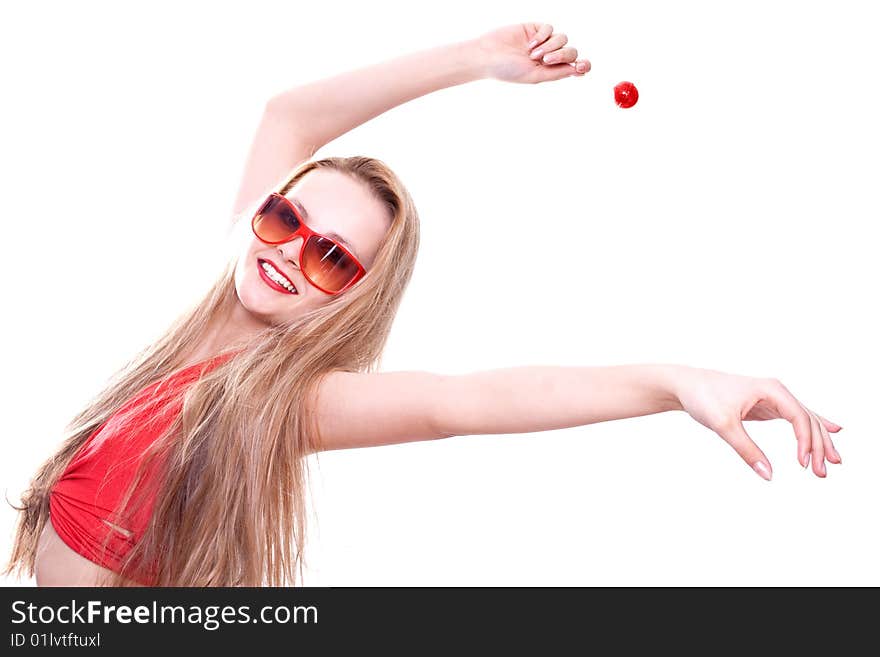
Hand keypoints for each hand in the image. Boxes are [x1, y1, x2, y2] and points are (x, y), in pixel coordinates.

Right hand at [474, 22, 590, 83]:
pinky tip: (529, 45)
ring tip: (532, 54)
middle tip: (546, 60)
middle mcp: (548, 56)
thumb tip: (579, 70)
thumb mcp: (535, 76)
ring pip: (562, 38)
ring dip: (550, 46)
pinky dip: (542, 36)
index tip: (583, 65)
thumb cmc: (508, 71)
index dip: (583, 64)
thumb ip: (557, 73)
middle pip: (570, 51)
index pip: (574, 66)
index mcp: (550, 70)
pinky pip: (549, 28)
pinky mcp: (534, 29)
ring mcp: (542, 42)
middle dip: (561, 54)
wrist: (487, 56)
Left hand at [672, 367, 842, 479]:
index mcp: (771, 389)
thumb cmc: (703, 397)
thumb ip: (746, 450)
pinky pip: (795, 418)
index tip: (803, 464)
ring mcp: (773, 398)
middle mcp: (776, 391)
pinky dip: (810, 428)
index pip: (799, 416)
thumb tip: (768, 475)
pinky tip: (831, 431)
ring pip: (804, 420)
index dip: (806, 441)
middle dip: (819, 445)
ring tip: (833, 463)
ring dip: (818, 441)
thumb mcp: (723, 425)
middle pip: (807, 419)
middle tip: (825, 471)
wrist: (686, 385)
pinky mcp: (766, 407)